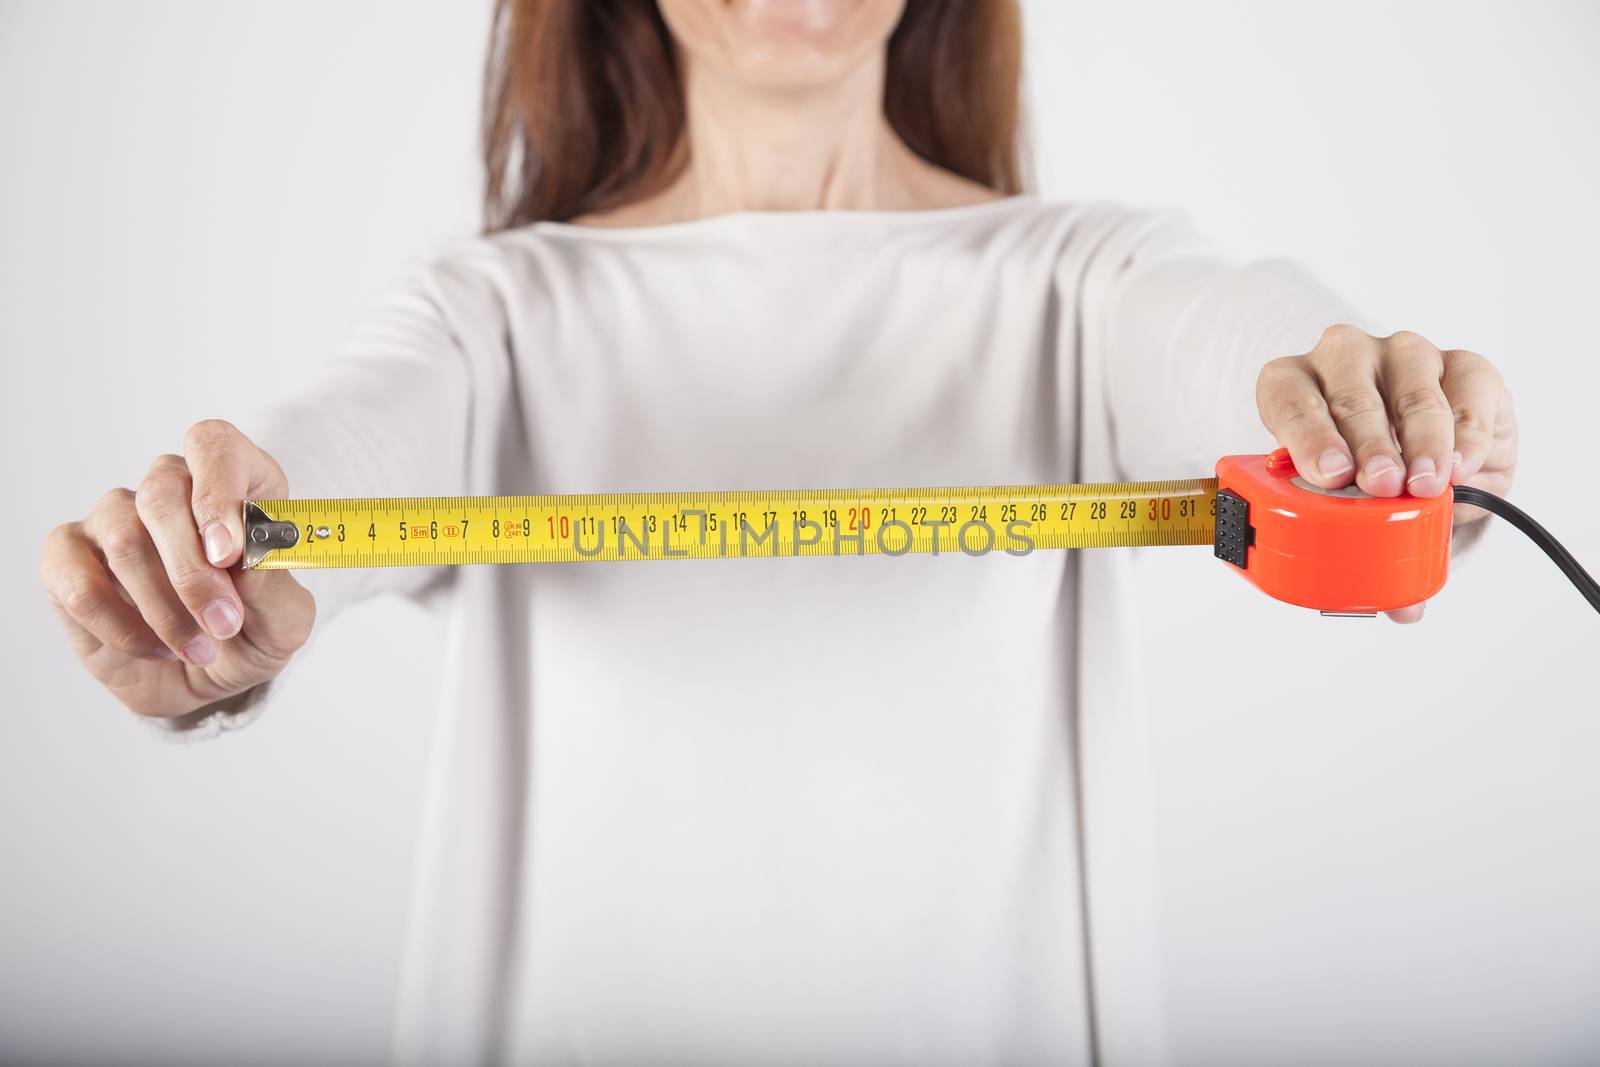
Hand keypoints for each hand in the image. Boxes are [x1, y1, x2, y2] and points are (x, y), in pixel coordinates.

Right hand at [40, 420, 314, 716]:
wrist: (209, 678)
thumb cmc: (251, 632)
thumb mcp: (286, 620)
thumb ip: (274, 587)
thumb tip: (247, 563)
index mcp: (232, 480)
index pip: (213, 445)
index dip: (218, 490)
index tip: (229, 552)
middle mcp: (166, 488)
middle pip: (161, 492)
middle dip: (193, 569)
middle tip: (223, 622)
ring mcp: (112, 520)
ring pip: (123, 538)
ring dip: (165, 607)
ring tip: (201, 648)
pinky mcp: (68, 561)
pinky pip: (78, 583)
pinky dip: (122, 627)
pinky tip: (158, 649)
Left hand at [1256, 326, 1517, 623]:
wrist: (1420, 444)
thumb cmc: (1363, 470)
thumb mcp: (1347, 505)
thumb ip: (1359, 545)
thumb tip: (1403, 608)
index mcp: (1293, 386)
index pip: (1287, 399)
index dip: (1305, 435)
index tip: (1329, 475)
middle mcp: (1343, 360)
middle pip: (1349, 396)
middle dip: (1367, 445)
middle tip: (1381, 488)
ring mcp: (1402, 356)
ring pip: (1410, 390)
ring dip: (1420, 441)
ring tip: (1425, 486)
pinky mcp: (1462, 365)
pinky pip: (1467, 391)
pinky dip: (1466, 432)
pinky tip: (1462, 465)